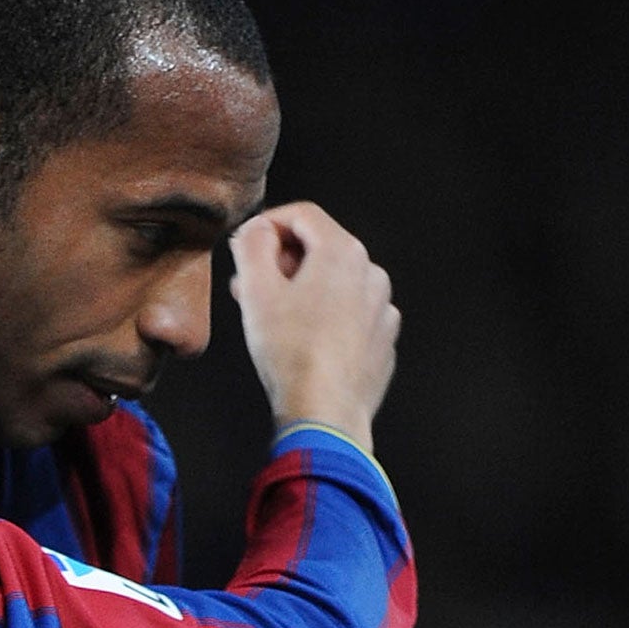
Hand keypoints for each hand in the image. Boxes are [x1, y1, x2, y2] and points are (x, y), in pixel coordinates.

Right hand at [228, 202, 398, 453]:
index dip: (268, 224)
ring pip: (336, 283)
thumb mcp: (255, 291)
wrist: (325, 412)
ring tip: (273, 319)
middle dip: (282, 262)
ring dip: (303, 290)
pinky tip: (303, 342)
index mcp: (342, 252)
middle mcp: (370, 273)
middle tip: (250, 287)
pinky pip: (349, 314)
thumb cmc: (292, 354)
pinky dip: (325, 317)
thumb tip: (256, 231)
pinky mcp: (382, 339)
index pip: (303, 214)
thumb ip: (252, 247)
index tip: (247, 245)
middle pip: (320, 249)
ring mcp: (382, 308)